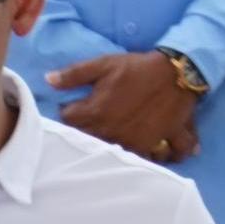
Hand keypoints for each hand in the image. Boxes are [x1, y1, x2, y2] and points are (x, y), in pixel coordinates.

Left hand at [46, 51, 202, 162]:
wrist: (176, 73)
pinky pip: (155, 159)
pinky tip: (150, 152)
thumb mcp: (104, 64)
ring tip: (115, 137)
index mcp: (96, 113)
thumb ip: (74, 74)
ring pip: (117, 156)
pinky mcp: (157, 145)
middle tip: (92, 122)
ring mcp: (135, 143)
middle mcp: (113, 134)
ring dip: (114, 149)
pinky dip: (154, 158)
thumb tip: (48, 80)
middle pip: (89, 142)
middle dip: (86, 133)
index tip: (73, 106)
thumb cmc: (137, 68)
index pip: (69, 120)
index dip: (68, 111)